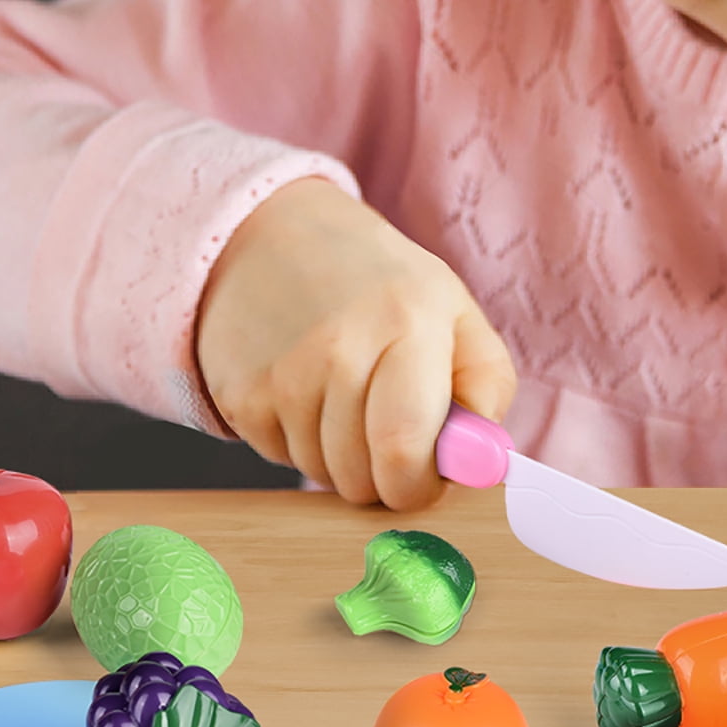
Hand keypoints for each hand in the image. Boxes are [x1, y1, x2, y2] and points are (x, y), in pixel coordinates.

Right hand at [193, 178, 515, 509]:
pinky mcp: (240, 395)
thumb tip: (483, 461)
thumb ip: (486, 386)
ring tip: (346, 397)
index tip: (426, 478)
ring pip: (321, 474)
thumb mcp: (455, 312)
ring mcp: (283, 374)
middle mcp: (341, 347)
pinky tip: (306, 391)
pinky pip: (280, 458)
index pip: (406, 447)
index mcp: (410, 323)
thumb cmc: (380, 284)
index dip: (418, 485)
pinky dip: (299, 442)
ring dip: (341, 458)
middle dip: (383, 477)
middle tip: (389, 433)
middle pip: (362, 476)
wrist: (272, 240)